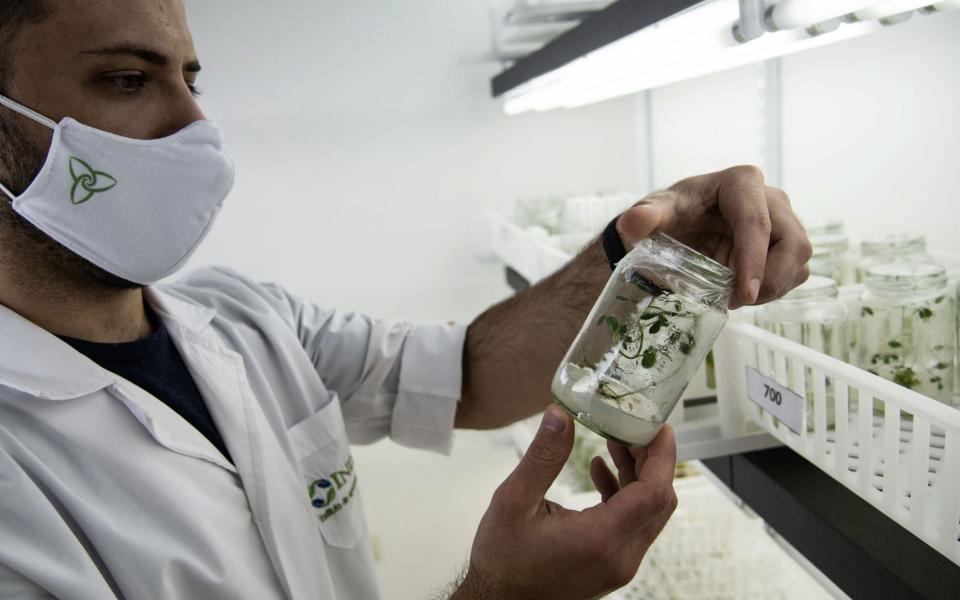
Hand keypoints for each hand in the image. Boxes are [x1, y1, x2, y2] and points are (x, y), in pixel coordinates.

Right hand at [453, 405, 676, 599]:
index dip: (661, 456)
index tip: (658, 427)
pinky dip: (625, 495)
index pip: (653, 493)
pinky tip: (600, 471)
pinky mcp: (611, 566)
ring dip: (638, 476)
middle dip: (652, 460)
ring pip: (648, 513)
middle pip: (659, 502)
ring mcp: (619, 565)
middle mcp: (619, 556)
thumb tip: (559, 415)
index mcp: (600, 539)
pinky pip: (633, 525)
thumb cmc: (502, 560)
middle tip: (634, 428)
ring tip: (616, 443)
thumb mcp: (514, 500)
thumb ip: (543, 457)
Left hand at [616, 165, 811, 308]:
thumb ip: (643, 216)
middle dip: (770, 278)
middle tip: (738, 301)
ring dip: (773, 286)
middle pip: (792, 241)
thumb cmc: (669, 217)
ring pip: (798, 258)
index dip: (753, 261)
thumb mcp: (654, 215)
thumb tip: (632, 222)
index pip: (756, 223)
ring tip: (736, 297)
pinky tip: (745, 293)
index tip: (742, 295)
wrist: (675, 229)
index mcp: (740, 182)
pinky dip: (775, 288)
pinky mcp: (785, 242)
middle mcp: (770, 197)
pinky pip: (795, 270)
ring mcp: (782, 220)